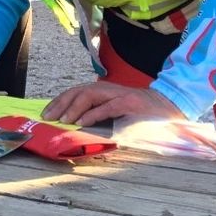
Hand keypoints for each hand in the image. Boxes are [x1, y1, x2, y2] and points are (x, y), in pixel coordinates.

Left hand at [41, 81, 182, 126]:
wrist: (169, 107)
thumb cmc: (139, 114)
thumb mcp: (115, 112)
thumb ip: (97, 114)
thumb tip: (73, 126)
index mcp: (102, 91)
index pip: (75, 92)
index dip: (59, 101)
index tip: (46, 113)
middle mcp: (108, 90)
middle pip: (78, 91)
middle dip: (61, 103)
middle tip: (48, 117)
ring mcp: (120, 95)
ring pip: (90, 95)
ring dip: (74, 108)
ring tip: (63, 120)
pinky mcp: (131, 104)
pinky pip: (108, 107)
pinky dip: (94, 114)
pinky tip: (83, 122)